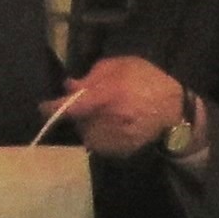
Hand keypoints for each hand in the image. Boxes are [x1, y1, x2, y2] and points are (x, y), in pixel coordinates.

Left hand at [51, 56, 186, 159]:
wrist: (175, 111)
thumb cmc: (148, 80)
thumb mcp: (122, 66)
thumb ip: (93, 76)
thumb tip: (69, 86)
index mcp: (109, 96)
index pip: (73, 107)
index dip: (54, 108)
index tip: (42, 107)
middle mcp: (109, 120)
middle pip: (78, 120)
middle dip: (79, 112)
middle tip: (95, 102)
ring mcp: (114, 139)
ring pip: (86, 133)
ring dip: (89, 123)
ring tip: (108, 113)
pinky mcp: (119, 151)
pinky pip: (99, 143)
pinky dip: (100, 134)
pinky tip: (115, 124)